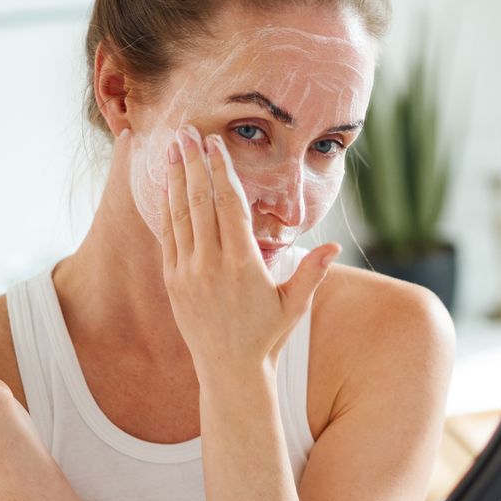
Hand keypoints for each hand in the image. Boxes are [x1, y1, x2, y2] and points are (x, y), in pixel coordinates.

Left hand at [161, 126, 340, 376]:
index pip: (229, 205)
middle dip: (193, 163)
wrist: (229, 369)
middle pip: (199, 201)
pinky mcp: (173, 280)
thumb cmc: (267, 334)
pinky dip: (166, 207)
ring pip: (179, 214)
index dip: (221, 171)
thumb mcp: (295, 303)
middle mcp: (211, 264)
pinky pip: (168, 235)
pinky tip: (166, 186)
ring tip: (172, 148)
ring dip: (175, 178)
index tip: (215, 144)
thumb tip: (334, 245)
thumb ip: (312, 272)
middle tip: (187, 131)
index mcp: (243, 264)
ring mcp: (187, 271)